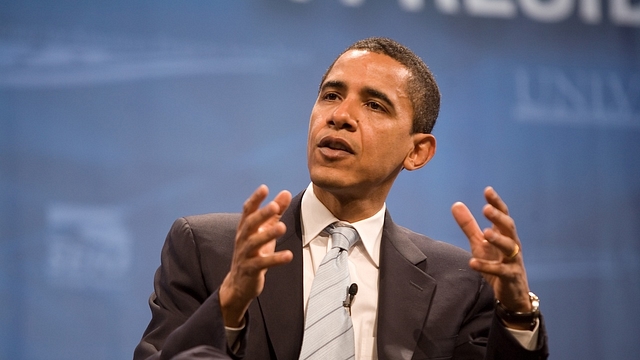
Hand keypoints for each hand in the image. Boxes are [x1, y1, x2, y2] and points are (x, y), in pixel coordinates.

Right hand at [219, 185, 292, 326]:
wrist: (239, 284)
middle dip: (262, 214)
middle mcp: (242, 239)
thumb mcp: (264, 231)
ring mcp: (245, 255)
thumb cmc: (254, 253)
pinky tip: (288, 255)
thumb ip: (275, 213)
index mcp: (245, 228)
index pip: (248, 211)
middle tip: (274, 206)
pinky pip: (262, 264)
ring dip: (268, 235)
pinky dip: (275, 259)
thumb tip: (285, 192)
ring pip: (254, 243)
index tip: (264, 188)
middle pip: (250, 224)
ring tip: (282, 227)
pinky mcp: (251, 270)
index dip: (255, 199)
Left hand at [451, 187, 532, 328]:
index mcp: (504, 235)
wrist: (511, 294)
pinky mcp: (510, 277)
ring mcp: (513, 261)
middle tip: (486, 208)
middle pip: (509, 227)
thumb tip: (456, 204)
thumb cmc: (496, 263)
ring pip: (510, 247)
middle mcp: (512, 245)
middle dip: (498, 217)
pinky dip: (486, 266)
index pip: (502, 215)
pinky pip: (500, 270)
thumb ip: (468, 225)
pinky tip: (472, 262)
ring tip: (486, 233)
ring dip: (498, 239)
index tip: (488, 190)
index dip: (496, 203)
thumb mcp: (479, 243)